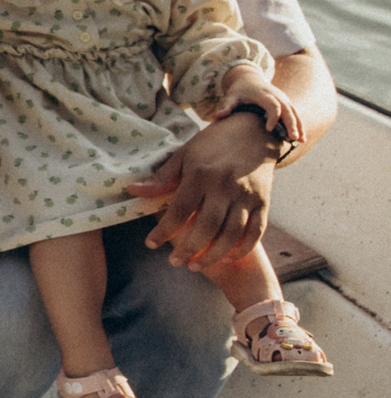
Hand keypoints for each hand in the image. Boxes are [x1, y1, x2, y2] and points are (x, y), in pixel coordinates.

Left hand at [127, 112, 276, 270]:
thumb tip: (133, 191)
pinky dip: (242, 248)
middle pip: (207, 226)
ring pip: (232, 233)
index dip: (164, 230)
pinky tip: (226, 258)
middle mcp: (226, 186)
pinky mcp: (264, 202)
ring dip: (213, 254)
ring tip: (195, 265)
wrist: (255, 132)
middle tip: (174, 261)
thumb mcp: (184, 154)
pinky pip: (256, 231)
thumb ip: (162, 177)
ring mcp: (247, 196)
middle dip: (189, 248)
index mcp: (202, 174)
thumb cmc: (213, 144)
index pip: (180, 209)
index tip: (151, 244)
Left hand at [212, 68, 304, 146]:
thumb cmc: (239, 90)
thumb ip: (226, 106)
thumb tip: (218, 116)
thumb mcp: (231, 96)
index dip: (273, 117)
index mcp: (264, 95)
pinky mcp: (286, 103)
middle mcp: (277, 96)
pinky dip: (299, 125)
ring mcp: (283, 99)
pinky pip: (295, 114)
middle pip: (287, 110)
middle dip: (291, 123)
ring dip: (298, 126)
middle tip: (293, 138)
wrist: (249, 79)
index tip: (269, 129)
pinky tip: (301, 137)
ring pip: (294, 112)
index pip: (273, 105)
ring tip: (301, 140)